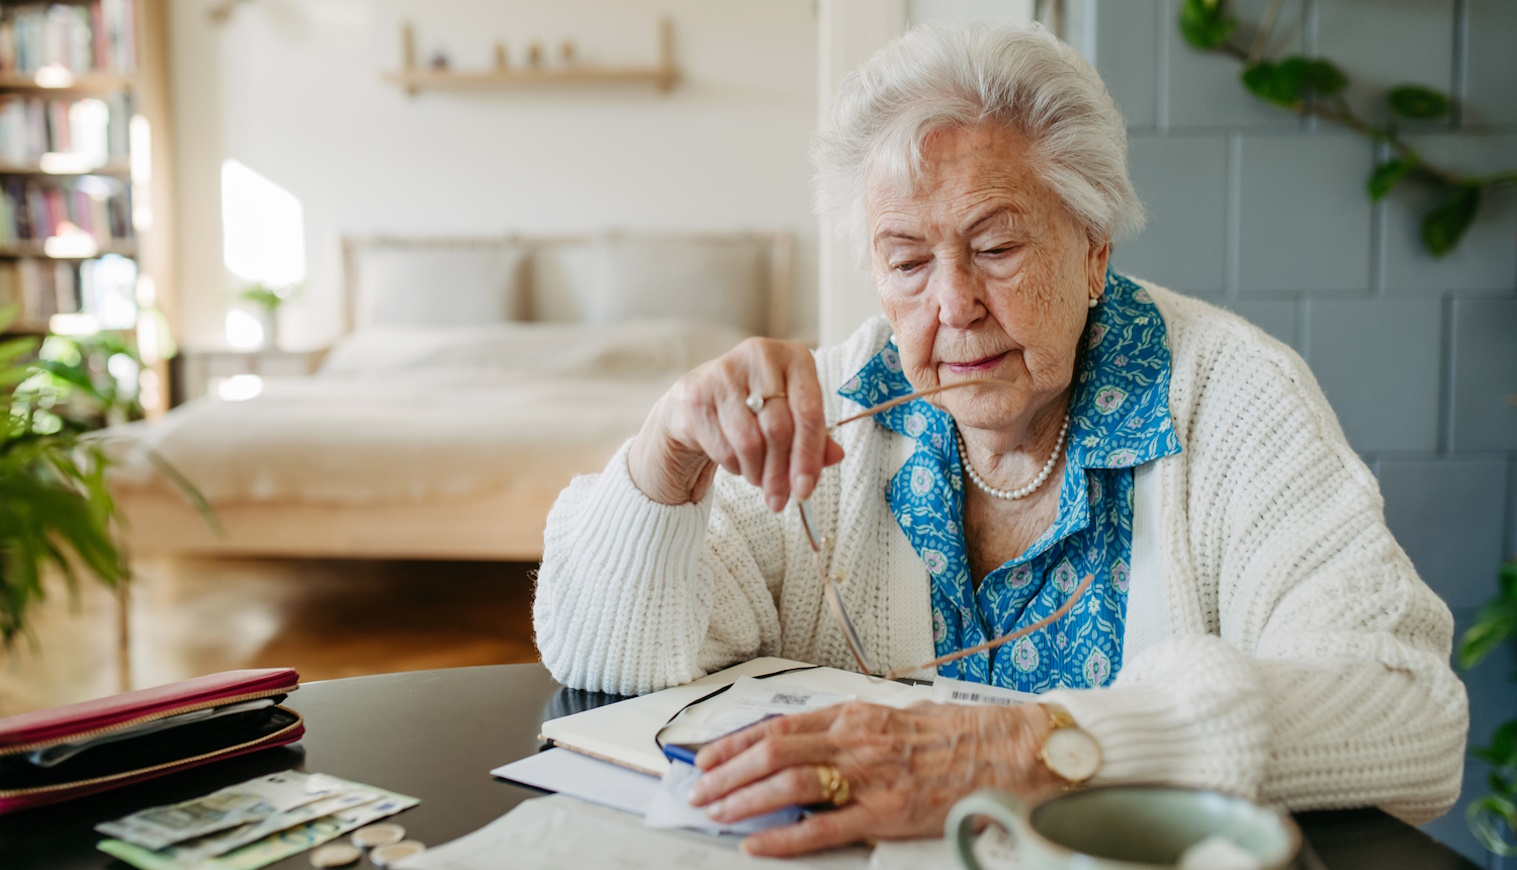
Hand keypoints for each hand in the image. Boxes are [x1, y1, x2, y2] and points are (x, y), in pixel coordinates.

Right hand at [628, 337, 844, 509]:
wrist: (700, 399)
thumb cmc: (756, 407)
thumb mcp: (792, 415)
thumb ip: (816, 436)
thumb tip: (835, 457)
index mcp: (794, 356)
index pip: (809, 410)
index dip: (809, 455)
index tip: (805, 489)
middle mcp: (760, 355)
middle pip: (779, 428)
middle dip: (781, 473)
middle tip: (780, 499)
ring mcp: (724, 372)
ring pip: (749, 442)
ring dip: (757, 472)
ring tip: (758, 478)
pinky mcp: (697, 394)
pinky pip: (723, 447)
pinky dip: (734, 466)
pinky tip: (737, 461)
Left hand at [686, 701, 1058, 855]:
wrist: (1013, 750)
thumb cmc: (961, 735)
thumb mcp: (898, 717)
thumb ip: (854, 730)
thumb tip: (811, 742)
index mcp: (857, 714)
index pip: (779, 725)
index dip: (735, 742)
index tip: (707, 757)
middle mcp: (857, 740)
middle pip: (773, 751)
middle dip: (727, 773)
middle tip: (699, 790)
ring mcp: (871, 777)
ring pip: (789, 783)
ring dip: (744, 800)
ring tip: (716, 813)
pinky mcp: (888, 814)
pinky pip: (824, 828)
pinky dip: (785, 837)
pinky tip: (759, 844)